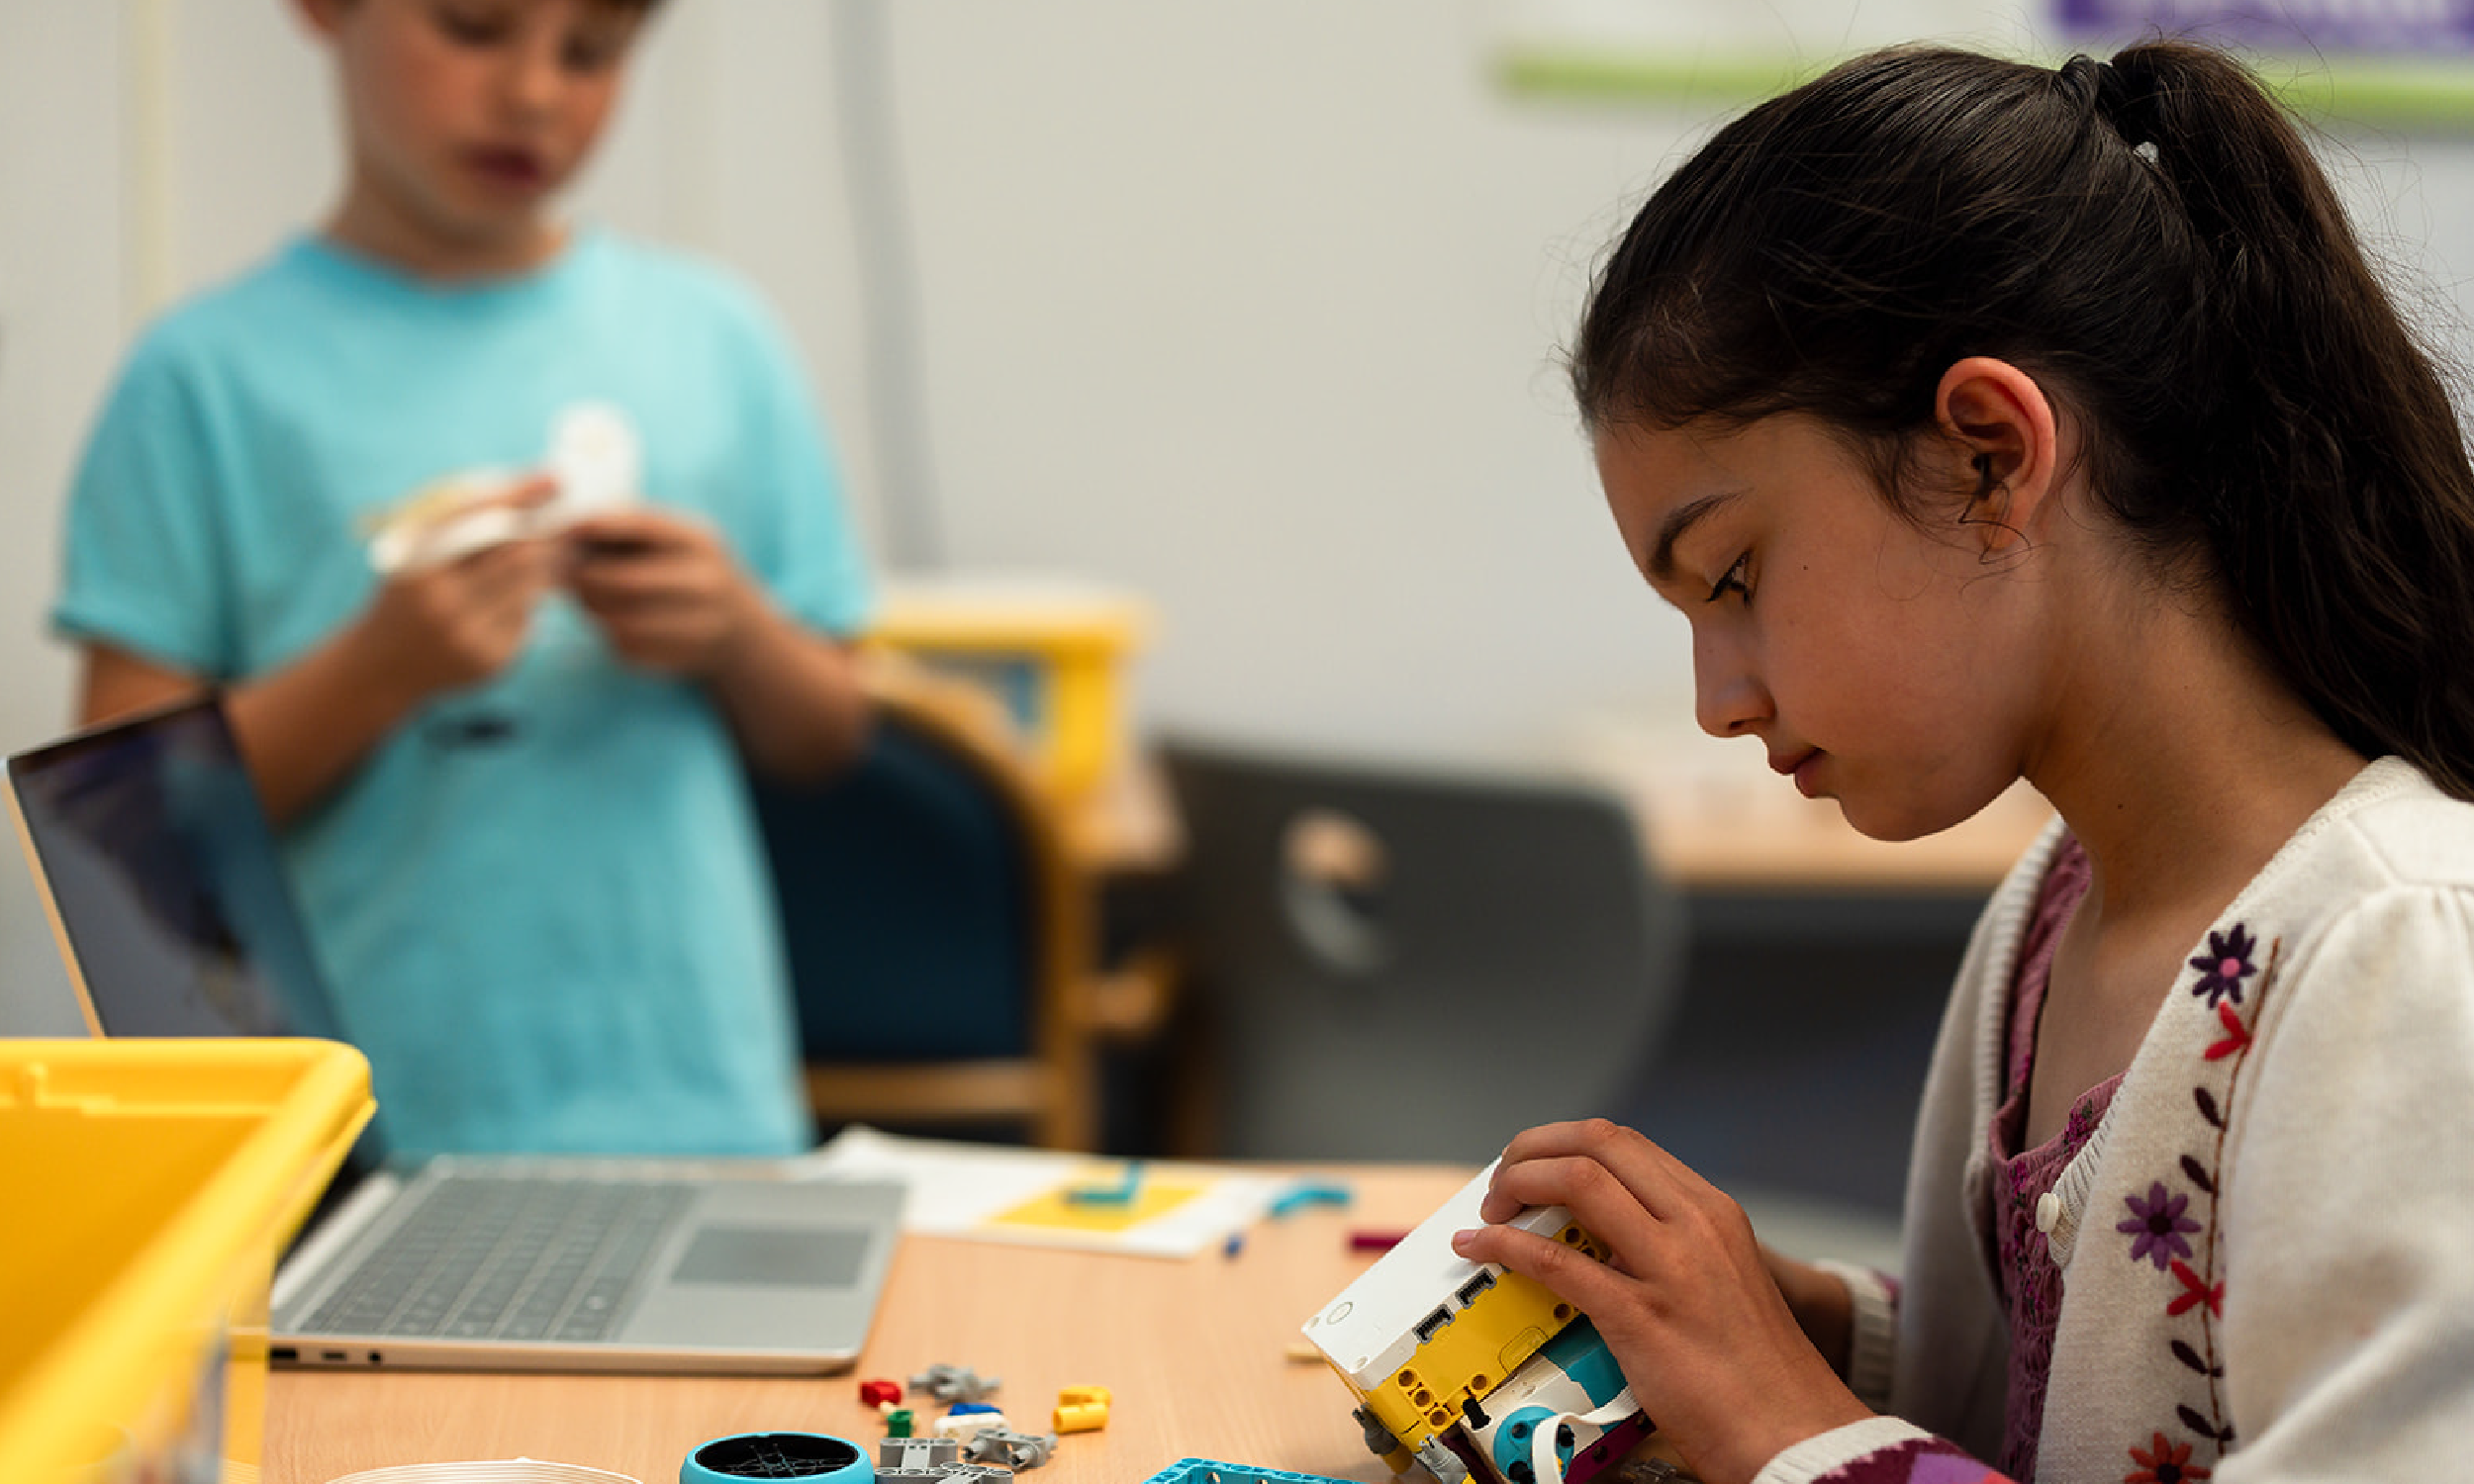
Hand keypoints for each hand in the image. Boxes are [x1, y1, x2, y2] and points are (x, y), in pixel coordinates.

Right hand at [351, 478, 561, 702]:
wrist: (379, 668)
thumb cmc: (405, 593)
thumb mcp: (411, 553)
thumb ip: (456, 524)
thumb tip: (525, 495)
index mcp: (417, 564)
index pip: (476, 517)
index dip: (519, 495)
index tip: (555, 479)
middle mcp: (442, 602)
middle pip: (518, 554)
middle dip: (546, 534)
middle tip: (565, 521)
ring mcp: (468, 635)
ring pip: (531, 586)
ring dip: (547, 565)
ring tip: (553, 552)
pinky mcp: (491, 660)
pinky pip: (529, 618)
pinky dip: (531, 600)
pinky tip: (526, 594)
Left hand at [563, 508, 764, 677]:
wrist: (739, 628)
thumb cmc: (690, 570)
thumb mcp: (677, 538)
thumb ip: (630, 528)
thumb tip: (568, 529)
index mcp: (700, 542)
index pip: (641, 526)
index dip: (597, 526)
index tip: (566, 528)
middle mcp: (706, 584)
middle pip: (625, 581)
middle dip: (585, 576)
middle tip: (564, 571)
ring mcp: (699, 625)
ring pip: (620, 620)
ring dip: (591, 607)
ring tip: (586, 594)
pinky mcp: (681, 658)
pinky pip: (626, 646)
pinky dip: (608, 632)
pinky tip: (612, 619)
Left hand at [1449, 1120, 1871, 1483]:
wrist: (1793, 1431)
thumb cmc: (1755, 1370)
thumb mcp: (1720, 1279)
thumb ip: (1670, 1247)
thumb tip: (1600, 1239)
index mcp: (1712, 1211)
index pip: (1623, 1143)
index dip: (1564, 1143)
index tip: (1533, 1163)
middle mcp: (1694, 1223)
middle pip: (1596, 1143)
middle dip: (1533, 1149)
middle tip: (1504, 1181)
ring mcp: (1670, 1266)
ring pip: (1577, 1181)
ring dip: (1518, 1185)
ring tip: (1492, 1212)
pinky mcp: (1642, 1317)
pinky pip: (1556, 1261)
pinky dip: (1506, 1247)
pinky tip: (1482, 1249)